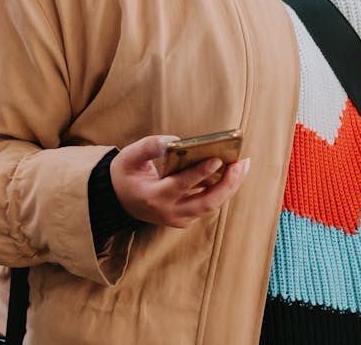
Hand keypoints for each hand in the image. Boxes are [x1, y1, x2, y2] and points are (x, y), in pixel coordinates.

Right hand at [110, 135, 251, 228]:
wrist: (117, 200)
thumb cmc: (125, 174)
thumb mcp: (129, 156)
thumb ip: (149, 146)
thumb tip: (175, 141)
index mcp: (154, 196)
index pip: (182, 185)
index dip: (201, 173)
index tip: (217, 158)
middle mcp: (169, 212)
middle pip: (206, 203)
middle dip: (228, 184)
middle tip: (242, 164)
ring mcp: (179, 218)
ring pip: (211, 206)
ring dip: (230, 187)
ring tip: (243, 165)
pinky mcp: (185, 218)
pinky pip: (208, 205)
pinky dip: (222, 190)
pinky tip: (232, 173)